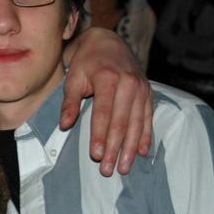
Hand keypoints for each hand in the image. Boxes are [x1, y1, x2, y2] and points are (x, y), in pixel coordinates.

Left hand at [62, 28, 152, 175]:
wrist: (108, 42)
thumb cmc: (87, 62)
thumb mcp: (73, 78)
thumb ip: (69, 102)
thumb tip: (65, 125)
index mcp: (108, 79)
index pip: (104, 113)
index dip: (100, 135)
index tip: (96, 155)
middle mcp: (129, 84)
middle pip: (122, 122)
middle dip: (115, 149)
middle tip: (108, 170)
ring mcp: (141, 89)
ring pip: (137, 124)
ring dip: (130, 148)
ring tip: (123, 168)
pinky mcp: (148, 93)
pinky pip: (148, 118)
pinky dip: (145, 136)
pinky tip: (141, 153)